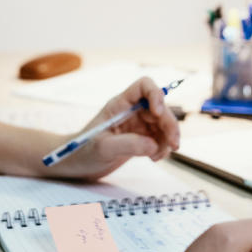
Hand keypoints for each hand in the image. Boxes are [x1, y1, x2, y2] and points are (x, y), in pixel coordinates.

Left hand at [45, 76, 180, 179]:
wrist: (77, 164)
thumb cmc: (83, 151)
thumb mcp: (103, 148)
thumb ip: (128, 145)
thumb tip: (153, 145)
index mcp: (120, 104)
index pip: (144, 86)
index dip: (156, 94)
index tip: (159, 112)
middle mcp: (132, 111)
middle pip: (160, 108)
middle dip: (170, 124)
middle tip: (174, 145)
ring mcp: (138, 125)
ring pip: (164, 125)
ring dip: (168, 139)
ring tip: (157, 157)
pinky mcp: (141, 139)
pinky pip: (160, 139)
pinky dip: (162, 148)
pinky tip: (154, 159)